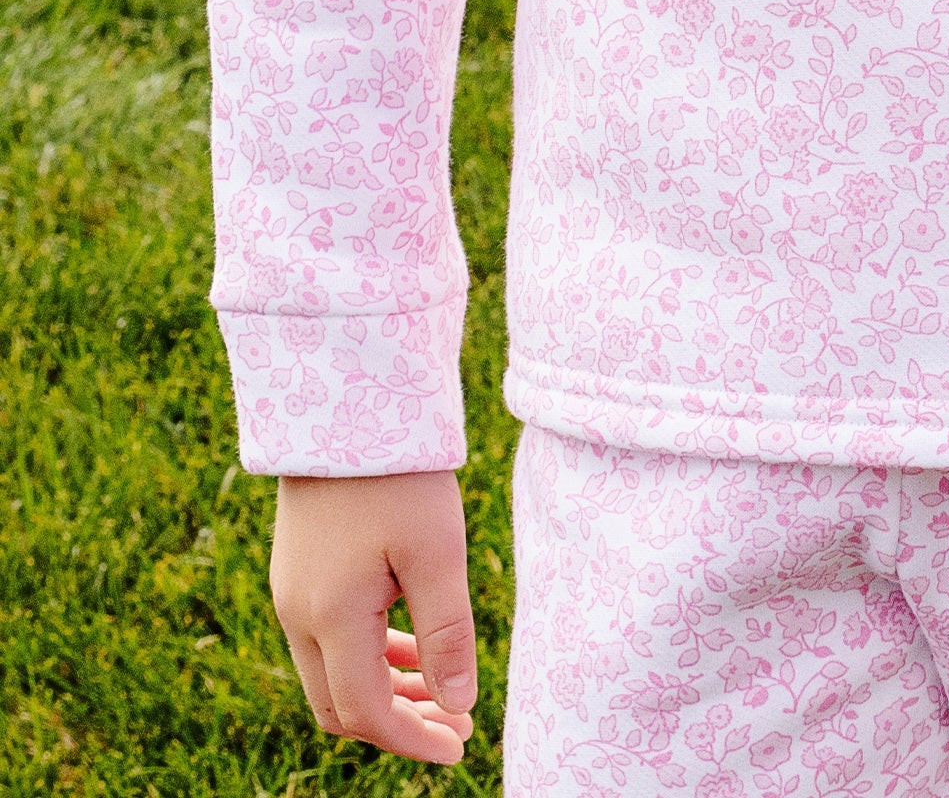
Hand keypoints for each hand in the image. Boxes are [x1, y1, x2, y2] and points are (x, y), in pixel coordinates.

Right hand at [270, 467, 477, 764]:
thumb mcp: (436, 552)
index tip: (459, 747)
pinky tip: (411, 648)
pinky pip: (327, 639)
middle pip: (341, 705)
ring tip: (443, 692)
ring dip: (385, 691)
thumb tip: (460, 705)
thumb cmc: (399, 476)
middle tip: (455, 724)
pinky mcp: (297, 571)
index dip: (413, 740)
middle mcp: (297, 613)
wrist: (344, 399)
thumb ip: (447, 633)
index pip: (366, 713)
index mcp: (330, 616)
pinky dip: (368, 656)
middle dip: (398, 723)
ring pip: (332, 674)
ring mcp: (291, 592)